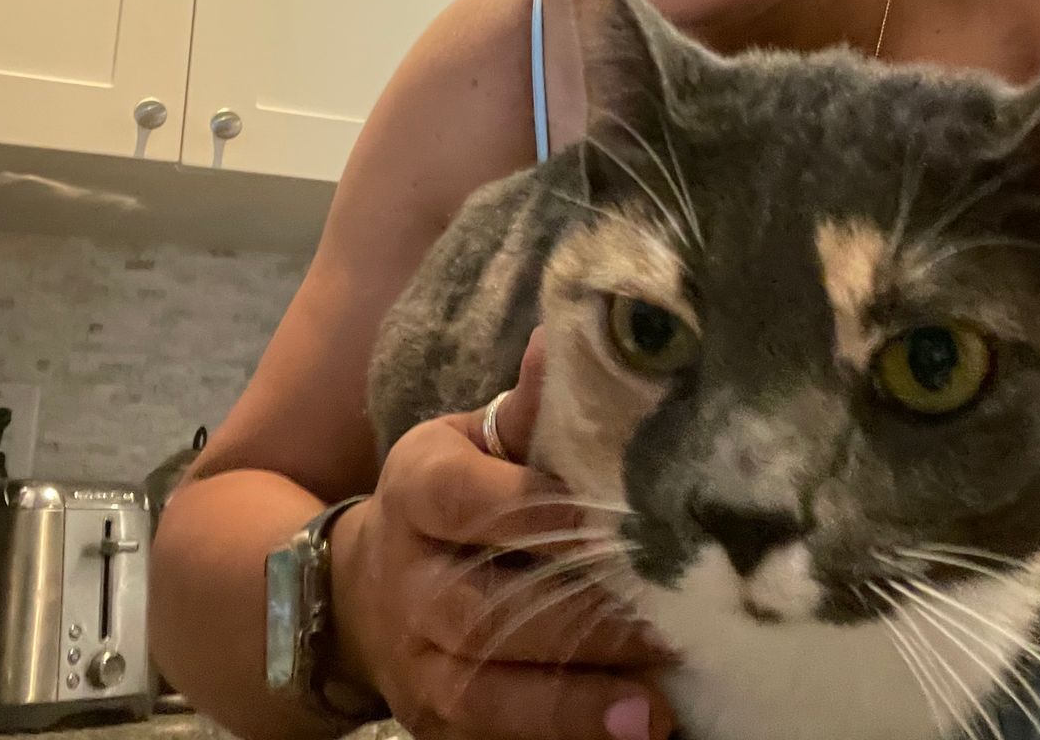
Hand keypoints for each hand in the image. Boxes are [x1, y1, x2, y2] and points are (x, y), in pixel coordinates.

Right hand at [332, 331, 675, 739]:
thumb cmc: (452, 499)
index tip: (622, 523)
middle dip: (582, 621)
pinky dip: (558, 736)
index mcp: (417, 489)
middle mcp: (407, 578)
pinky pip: (491, 735)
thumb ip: (529, 409)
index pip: (470, 500)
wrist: (366, 589)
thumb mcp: (473, 444)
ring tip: (656, 709)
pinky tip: (629, 733)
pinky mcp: (432, 718)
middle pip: (486, 608)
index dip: (542, 513)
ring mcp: (415, 657)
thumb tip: (574, 338)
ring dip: (575, 702)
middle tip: (674, 624)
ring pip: (487, 686)